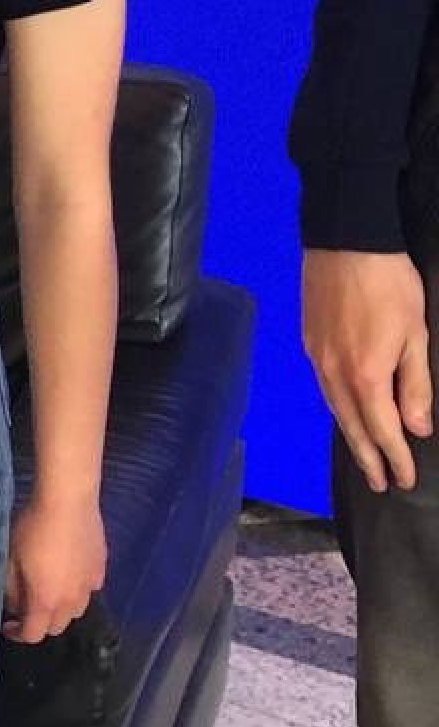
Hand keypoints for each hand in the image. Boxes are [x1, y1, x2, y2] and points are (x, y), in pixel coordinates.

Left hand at [2, 499, 105, 642]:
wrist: (67, 500)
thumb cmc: (32, 528)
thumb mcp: (10, 559)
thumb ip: (11, 589)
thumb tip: (15, 605)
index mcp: (46, 601)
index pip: (33, 635)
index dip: (17, 634)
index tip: (7, 625)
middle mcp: (72, 600)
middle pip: (57, 627)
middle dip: (39, 623)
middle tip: (25, 607)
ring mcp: (90, 585)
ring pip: (76, 611)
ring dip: (60, 609)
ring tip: (48, 590)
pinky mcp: (101, 568)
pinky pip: (89, 590)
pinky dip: (77, 590)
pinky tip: (67, 572)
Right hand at [303, 248, 432, 492]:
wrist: (346, 242)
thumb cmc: (390, 285)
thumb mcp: (415, 334)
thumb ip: (415, 385)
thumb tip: (416, 428)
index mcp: (367, 376)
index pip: (383, 430)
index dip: (395, 457)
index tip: (403, 479)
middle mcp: (336, 375)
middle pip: (353, 427)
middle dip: (369, 458)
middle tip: (379, 484)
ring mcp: (318, 360)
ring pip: (335, 410)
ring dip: (351, 437)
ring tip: (363, 457)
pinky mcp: (309, 343)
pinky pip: (324, 389)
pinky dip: (337, 410)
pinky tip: (344, 412)